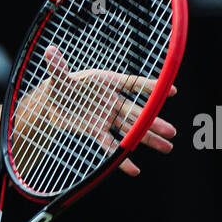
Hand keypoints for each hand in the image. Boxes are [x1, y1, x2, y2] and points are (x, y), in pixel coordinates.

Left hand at [15, 45, 177, 177]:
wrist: (52, 102)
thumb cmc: (60, 85)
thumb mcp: (58, 77)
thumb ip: (57, 67)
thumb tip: (49, 51)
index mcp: (107, 83)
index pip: (132, 84)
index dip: (150, 87)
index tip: (171, 92)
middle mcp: (112, 101)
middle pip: (138, 113)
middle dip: (154, 123)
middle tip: (172, 132)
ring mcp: (107, 117)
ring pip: (131, 130)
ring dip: (148, 139)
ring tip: (166, 147)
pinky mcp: (97, 131)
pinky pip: (111, 145)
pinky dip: (121, 158)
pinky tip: (134, 169)